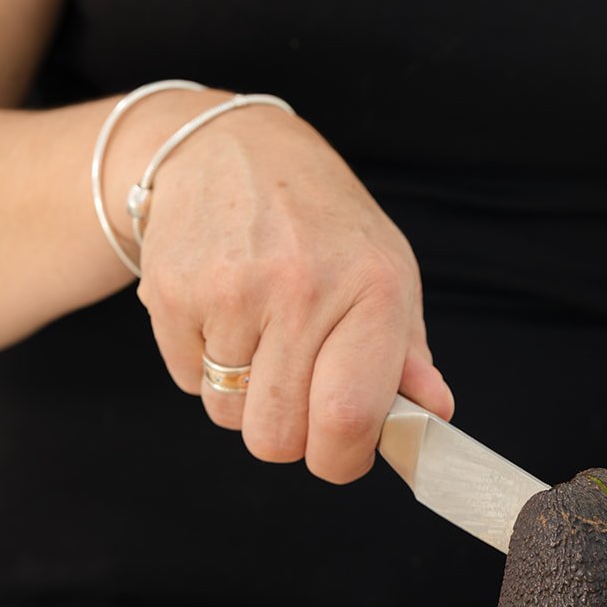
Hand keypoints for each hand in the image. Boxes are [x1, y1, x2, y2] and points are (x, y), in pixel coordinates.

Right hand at [128, 94, 453, 480]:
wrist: (229, 148)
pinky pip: (187, 381)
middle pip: (278, 436)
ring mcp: (231, 290)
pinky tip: (223, 314)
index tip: (340, 453)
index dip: (342, 459)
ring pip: (228, 416)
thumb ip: (407, 356)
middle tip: (297, 391)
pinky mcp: (172, 292)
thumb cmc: (322, 225)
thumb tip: (434, 417)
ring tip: (259, 338)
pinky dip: (204, 365)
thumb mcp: (385, 274)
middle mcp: (301, 287)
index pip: (349, 418)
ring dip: (243, 398)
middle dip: (289, 434)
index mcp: (371, 288)